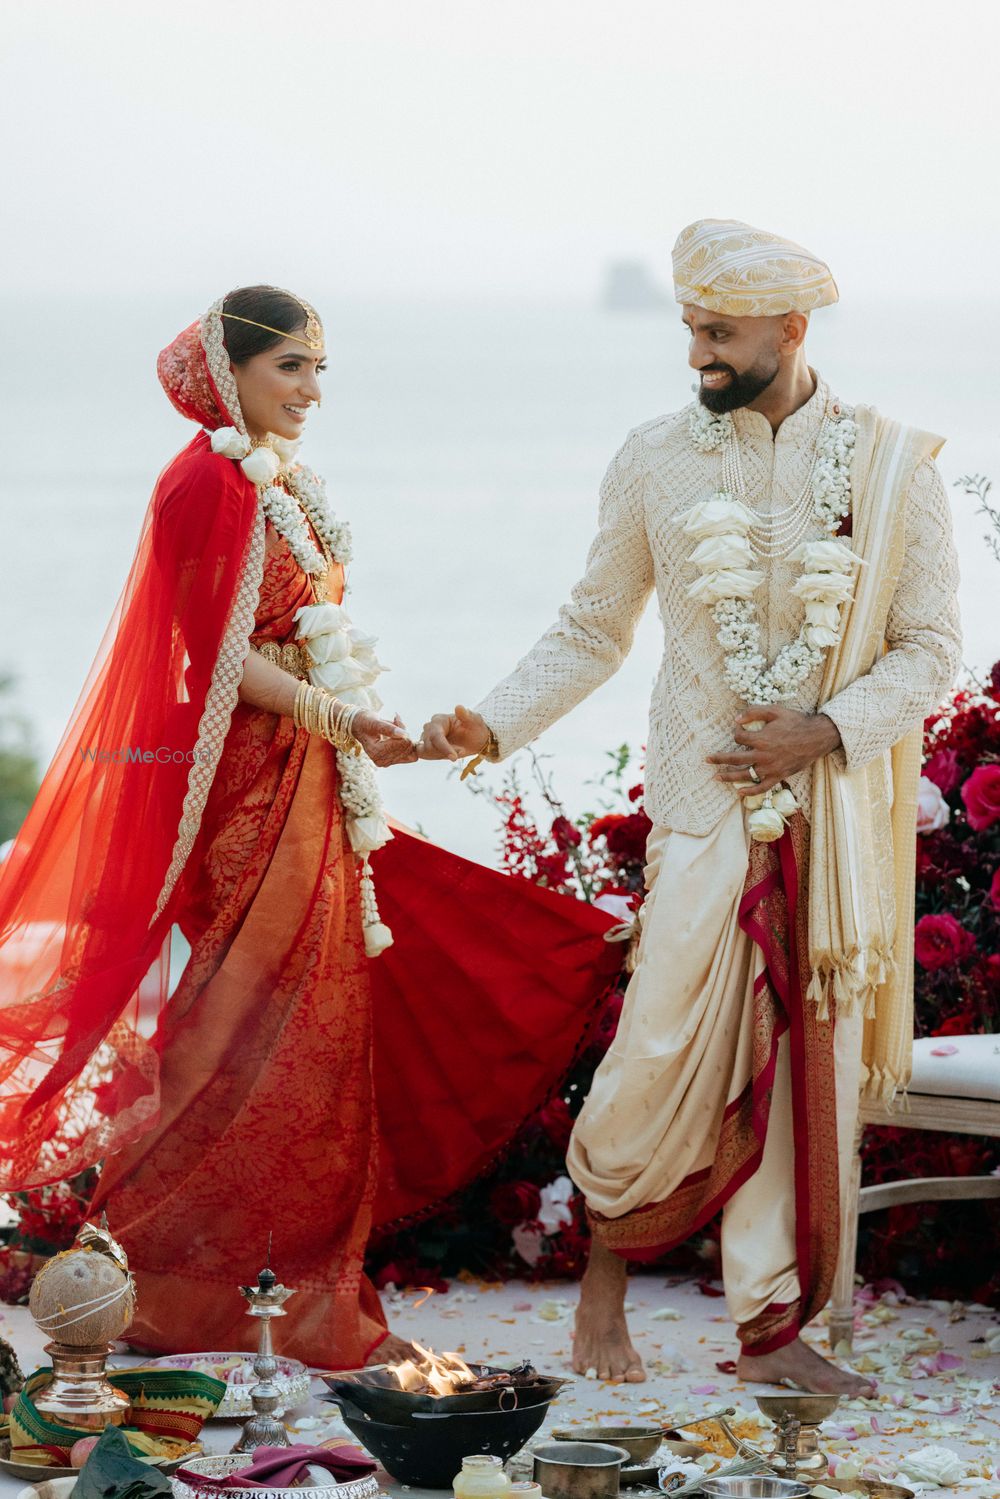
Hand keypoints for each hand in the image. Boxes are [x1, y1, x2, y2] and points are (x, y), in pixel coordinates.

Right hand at [354, 711, 416, 766]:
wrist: (361, 728)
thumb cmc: (367, 723)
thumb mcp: (375, 722)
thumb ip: (389, 728)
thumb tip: (404, 735)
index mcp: (375, 752)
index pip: (401, 743)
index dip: (403, 729)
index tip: (396, 719)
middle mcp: (381, 761)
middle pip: (407, 748)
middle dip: (405, 734)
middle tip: (397, 723)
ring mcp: (387, 763)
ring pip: (410, 752)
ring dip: (407, 739)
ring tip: (396, 730)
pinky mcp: (393, 762)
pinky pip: (411, 757)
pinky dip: (409, 746)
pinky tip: (401, 737)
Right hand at [417, 704, 489, 760]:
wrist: (475, 738)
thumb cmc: (475, 728)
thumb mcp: (475, 721)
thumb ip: (466, 715)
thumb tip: (459, 707)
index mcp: (439, 720)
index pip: (436, 735)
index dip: (444, 747)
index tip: (454, 757)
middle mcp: (430, 728)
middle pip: (429, 745)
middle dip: (445, 752)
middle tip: (462, 751)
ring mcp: (427, 738)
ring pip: (425, 751)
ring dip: (440, 755)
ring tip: (457, 753)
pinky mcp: (427, 747)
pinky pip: (424, 755)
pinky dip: (434, 757)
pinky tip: (448, 756)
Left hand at [707, 705, 841, 796]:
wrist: (816, 737)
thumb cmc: (796, 722)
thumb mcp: (775, 711)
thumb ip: (754, 712)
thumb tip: (735, 719)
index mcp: (762, 739)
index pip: (739, 738)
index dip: (737, 733)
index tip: (740, 731)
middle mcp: (764, 756)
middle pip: (735, 759)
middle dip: (719, 759)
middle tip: (707, 759)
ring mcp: (770, 768)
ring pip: (745, 775)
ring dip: (728, 777)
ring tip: (716, 777)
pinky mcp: (778, 776)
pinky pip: (762, 787)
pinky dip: (750, 792)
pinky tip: (739, 793)